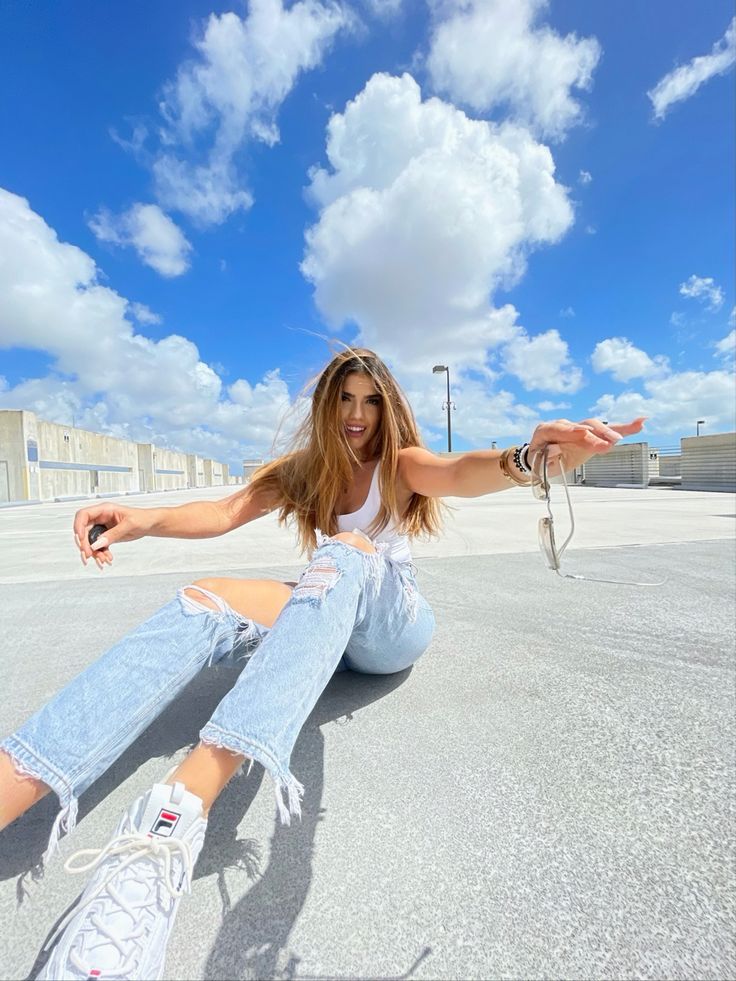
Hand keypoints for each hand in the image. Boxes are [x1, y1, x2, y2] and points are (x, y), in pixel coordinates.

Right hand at [73, 503, 153, 569]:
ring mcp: (102, 527)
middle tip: (89, 555)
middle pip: (84, 530)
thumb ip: (113, 534)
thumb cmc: (142, 518)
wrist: (150, 524)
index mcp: (104, 510)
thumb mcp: (129, 525)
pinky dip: (101, 553)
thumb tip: (97, 543)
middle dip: (85, 544)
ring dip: (94, 552)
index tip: (81, 539)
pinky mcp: (106, 536)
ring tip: (102, 560)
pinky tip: (107, 558)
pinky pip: (98, 546)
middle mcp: (101, 518)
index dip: (78, 526)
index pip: (83, 515)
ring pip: (90, 541)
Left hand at [527, 417, 646, 474]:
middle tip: (608, 444)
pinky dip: (623, 428)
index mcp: (546, 430)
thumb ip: (545, 458)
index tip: (583, 432)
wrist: (540, 459)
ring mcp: (578, 429)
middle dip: (596, 435)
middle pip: (583, 426)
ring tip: (627, 434)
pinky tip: (640, 423)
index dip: (571, 430)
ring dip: (611, 432)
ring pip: (596, 427)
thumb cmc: (538, 461)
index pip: (558, 428)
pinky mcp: (591, 435)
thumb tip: (556, 449)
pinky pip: (607, 431)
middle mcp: (564, 426)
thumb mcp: (537, 464)